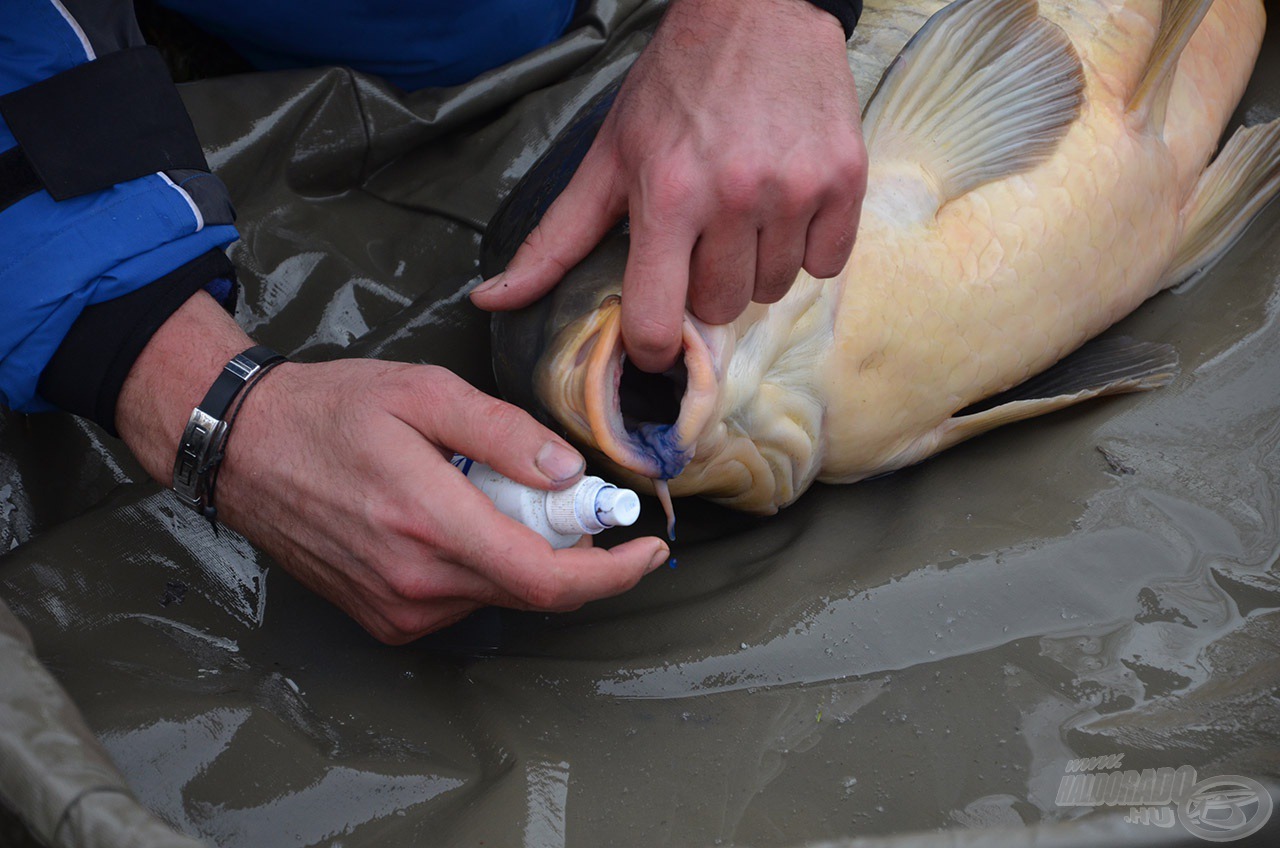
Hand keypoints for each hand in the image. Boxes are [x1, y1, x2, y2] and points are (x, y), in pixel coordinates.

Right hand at [117, 294, 668, 643]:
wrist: (244, 449)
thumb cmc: (333, 410)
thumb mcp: (424, 393)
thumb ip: (503, 432)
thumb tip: (568, 472)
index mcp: (430, 523)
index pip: (547, 579)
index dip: (613, 573)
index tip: (649, 549)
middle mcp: (415, 583)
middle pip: (533, 590)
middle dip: (571, 549)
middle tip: (561, 493)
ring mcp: (397, 610)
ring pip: (500, 594)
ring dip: (521, 551)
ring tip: (483, 490)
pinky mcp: (384, 620)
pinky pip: (464, 600)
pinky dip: (484, 564)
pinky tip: (453, 516)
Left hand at [472, 0, 866, 371]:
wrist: (757, 11)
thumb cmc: (673, 88)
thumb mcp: (607, 158)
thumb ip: (554, 240)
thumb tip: (491, 299)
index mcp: (668, 197)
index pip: (657, 322)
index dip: (650, 344)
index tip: (652, 333)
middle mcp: (735, 198)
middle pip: (720, 309)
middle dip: (703, 288)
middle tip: (700, 240)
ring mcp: (796, 190)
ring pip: (773, 290)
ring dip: (754, 267)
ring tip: (743, 216)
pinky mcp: (844, 180)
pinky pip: (825, 263)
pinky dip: (805, 248)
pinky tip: (785, 207)